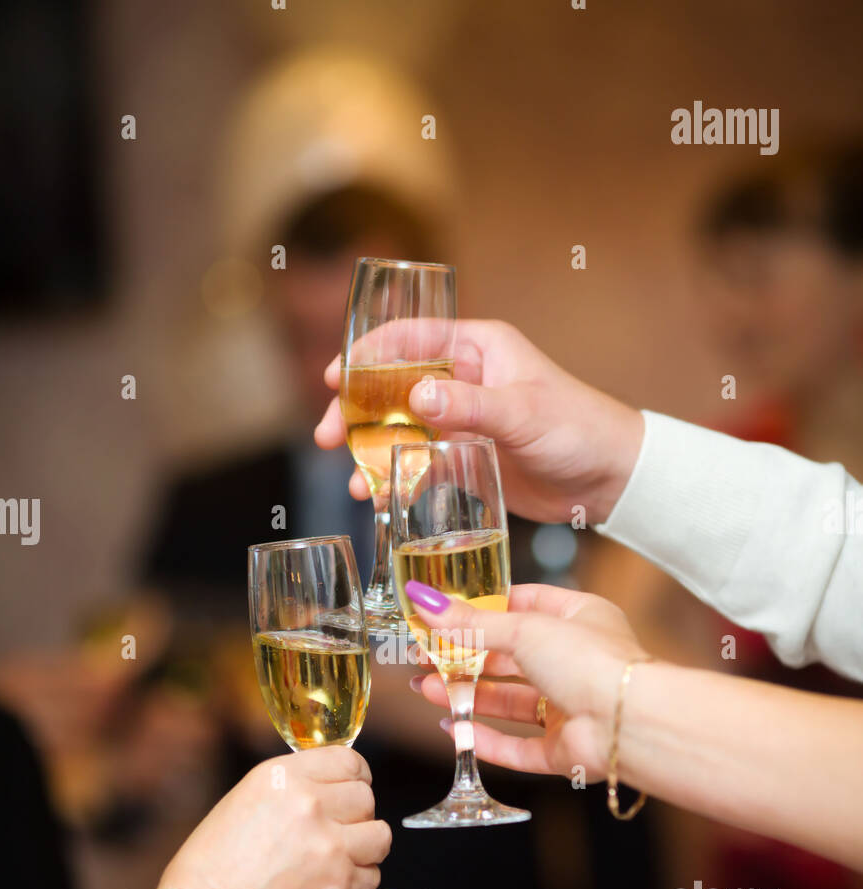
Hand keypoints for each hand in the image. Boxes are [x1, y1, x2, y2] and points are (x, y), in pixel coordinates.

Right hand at [149, 747, 391, 888]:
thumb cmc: (210, 870)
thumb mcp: (243, 802)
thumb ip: (290, 789)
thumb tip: (327, 789)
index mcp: (281, 777)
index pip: (347, 760)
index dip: (356, 777)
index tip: (354, 787)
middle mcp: (309, 804)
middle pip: (366, 798)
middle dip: (356, 815)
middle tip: (336, 832)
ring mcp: (329, 845)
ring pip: (380, 835)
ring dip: (365, 848)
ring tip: (337, 860)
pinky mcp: (341, 884)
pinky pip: (373, 875)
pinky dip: (357, 883)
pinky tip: (327, 885)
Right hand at [314, 320, 643, 525]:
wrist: (613, 478)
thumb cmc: (579, 429)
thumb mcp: (522, 414)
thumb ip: (470, 407)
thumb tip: (416, 399)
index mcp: (478, 347)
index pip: (409, 339)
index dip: (365, 355)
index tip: (333, 379)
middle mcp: (466, 378)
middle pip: (393, 385)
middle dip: (356, 411)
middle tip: (327, 437)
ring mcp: (464, 418)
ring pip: (401, 428)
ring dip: (372, 451)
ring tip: (353, 480)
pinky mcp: (467, 455)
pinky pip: (421, 462)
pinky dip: (398, 478)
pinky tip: (379, 499)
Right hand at [406, 581, 649, 780]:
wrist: (629, 723)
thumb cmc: (594, 661)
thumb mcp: (525, 629)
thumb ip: (472, 623)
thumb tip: (425, 602)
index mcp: (579, 619)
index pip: (525, 606)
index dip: (484, 609)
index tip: (446, 613)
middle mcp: (576, 663)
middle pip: (510, 658)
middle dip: (465, 658)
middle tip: (424, 658)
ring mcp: (570, 707)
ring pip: (510, 702)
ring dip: (467, 696)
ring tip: (427, 691)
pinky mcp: (563, 749)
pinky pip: (518, 746)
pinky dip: (485, 740)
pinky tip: (454, 730)